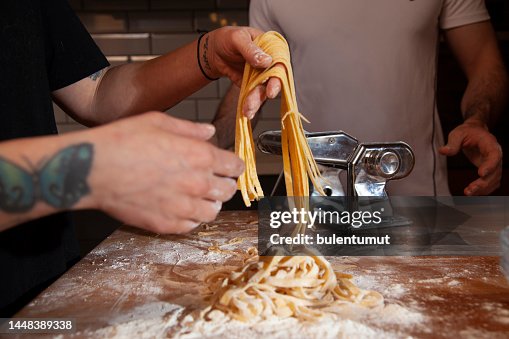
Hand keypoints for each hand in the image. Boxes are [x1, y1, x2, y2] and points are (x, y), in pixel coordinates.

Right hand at [88, 112, 243, 233]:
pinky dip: (191, 218)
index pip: (234, 167)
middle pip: (228, 190)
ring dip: (209, 203)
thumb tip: (209, 132)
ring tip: (198, 196)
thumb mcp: (158, 122)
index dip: (234, 166)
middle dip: (224, 184)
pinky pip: (191, 226)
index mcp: (199, 156)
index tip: (230, 167)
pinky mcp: (167, 224)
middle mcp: (197, 183)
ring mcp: (182, 207)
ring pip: (213, 212)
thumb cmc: (122, 141)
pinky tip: (181, 208)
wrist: (93, 169)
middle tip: (214, 181)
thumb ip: (190, 129)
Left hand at [205, 27, 281, 117]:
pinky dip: (250, 104)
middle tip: (259, 101)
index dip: (278, 77)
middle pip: (274, 80)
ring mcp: (261, 75)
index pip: (280, 62)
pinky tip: (246, 111)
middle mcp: (269, 63)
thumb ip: (251, 49)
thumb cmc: (227, 38)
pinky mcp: (252, 85)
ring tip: (247, 110)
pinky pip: (253, 95)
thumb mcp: (237, 38)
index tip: (271, 90)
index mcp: (271, 47)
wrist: (213, 51)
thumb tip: (266, 61)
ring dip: (256, 101)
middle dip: (267, 92)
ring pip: (263, 91)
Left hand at [439, 120, 501, 194]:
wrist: (474, 132)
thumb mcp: (458, 133)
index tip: (481, 174)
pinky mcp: (490, 170)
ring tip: (468, 193)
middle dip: (483, 183)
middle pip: (495, 171)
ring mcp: (494, 163)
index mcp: (489, 143)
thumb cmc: (467, 132)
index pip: (494, 155)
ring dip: (483, 189)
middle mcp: (495, 155)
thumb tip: (442, 151)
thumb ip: (452, 143)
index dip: (490, 165)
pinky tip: (472, 192)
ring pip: (494, 179)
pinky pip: (491, 182)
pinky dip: (484, 189)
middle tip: (470, 190)